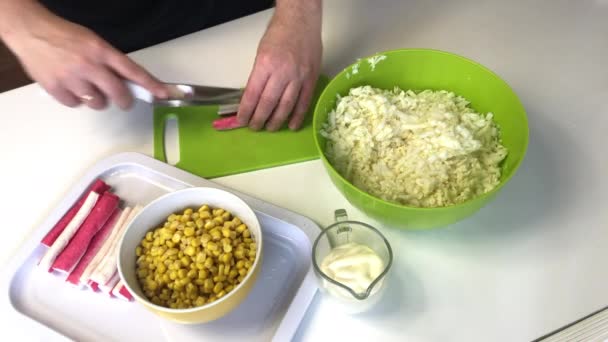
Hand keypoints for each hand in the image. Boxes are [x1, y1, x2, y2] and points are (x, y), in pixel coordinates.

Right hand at [2, 5, 167, 109]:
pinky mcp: (56, 88)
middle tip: (122, 99)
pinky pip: (75, 105)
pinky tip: (71, 88)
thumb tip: (129, 81)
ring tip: (87, 87)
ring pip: (97, 103)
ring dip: (97, 99)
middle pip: (118, 94)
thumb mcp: (94, 43)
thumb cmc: (64, 36)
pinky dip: (75, 100)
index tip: (163, 94)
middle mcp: (89, 65)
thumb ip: (111, 61)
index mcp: (102, 51)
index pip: (133, 71)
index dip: (150, 84)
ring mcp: (72, 78)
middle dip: (123, 100)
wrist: (31, 31)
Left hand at [237, 1, 322, 130]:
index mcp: (265, 64)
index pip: (252, 94)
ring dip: (277, 120)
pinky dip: (298, 115)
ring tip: (270, 128)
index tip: (242, 120)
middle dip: (260, 118)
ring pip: (286, 105)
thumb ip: (259, 76)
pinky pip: (304, 101)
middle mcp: (282, 72)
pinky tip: (292, 125)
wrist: (301, 21)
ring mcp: (298, 76)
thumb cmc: (279, 34)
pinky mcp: (311, 78)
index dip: (246, 110)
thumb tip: (255, 97)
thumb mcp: (261, 53)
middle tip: (254, 127)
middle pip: (268, 103)